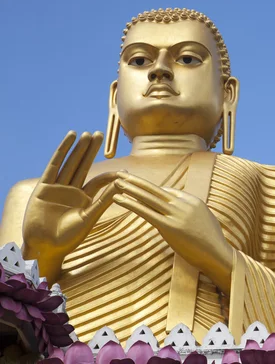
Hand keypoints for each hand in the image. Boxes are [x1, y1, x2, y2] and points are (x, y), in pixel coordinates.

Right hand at [22, 131, 120, 280]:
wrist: (45, 247)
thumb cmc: (69, 238)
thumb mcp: (89, 218)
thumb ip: (103, 201)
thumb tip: (121, 185)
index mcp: (85, 199)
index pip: (99, 181)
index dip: (110, 175)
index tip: (124, 170)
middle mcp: (72, 191)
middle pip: (83, 166)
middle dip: (91, 151)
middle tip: (100, 134)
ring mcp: (58, 187)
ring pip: (71, 163)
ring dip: (79, 148)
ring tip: (87, 134)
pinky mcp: (44, 186)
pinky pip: (54, 165)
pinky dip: (62, 151)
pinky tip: (70, 139)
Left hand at [112, 172, 233, 290]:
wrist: (219, 254)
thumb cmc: (212, 242)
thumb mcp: (205, 220)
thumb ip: (192, 213)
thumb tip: (182, 212)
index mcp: (192, 201)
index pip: (168, 191)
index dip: (151, 189)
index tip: (137, 184)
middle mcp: (184, 204)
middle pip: (156, 189)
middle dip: (137, 181)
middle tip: (122, 174)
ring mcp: (176, 214)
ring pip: (149, 197)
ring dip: (130, 189)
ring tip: (116, 182)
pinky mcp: (169, 227)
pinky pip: (146, 212)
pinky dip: (131, 204)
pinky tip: (120, 199)